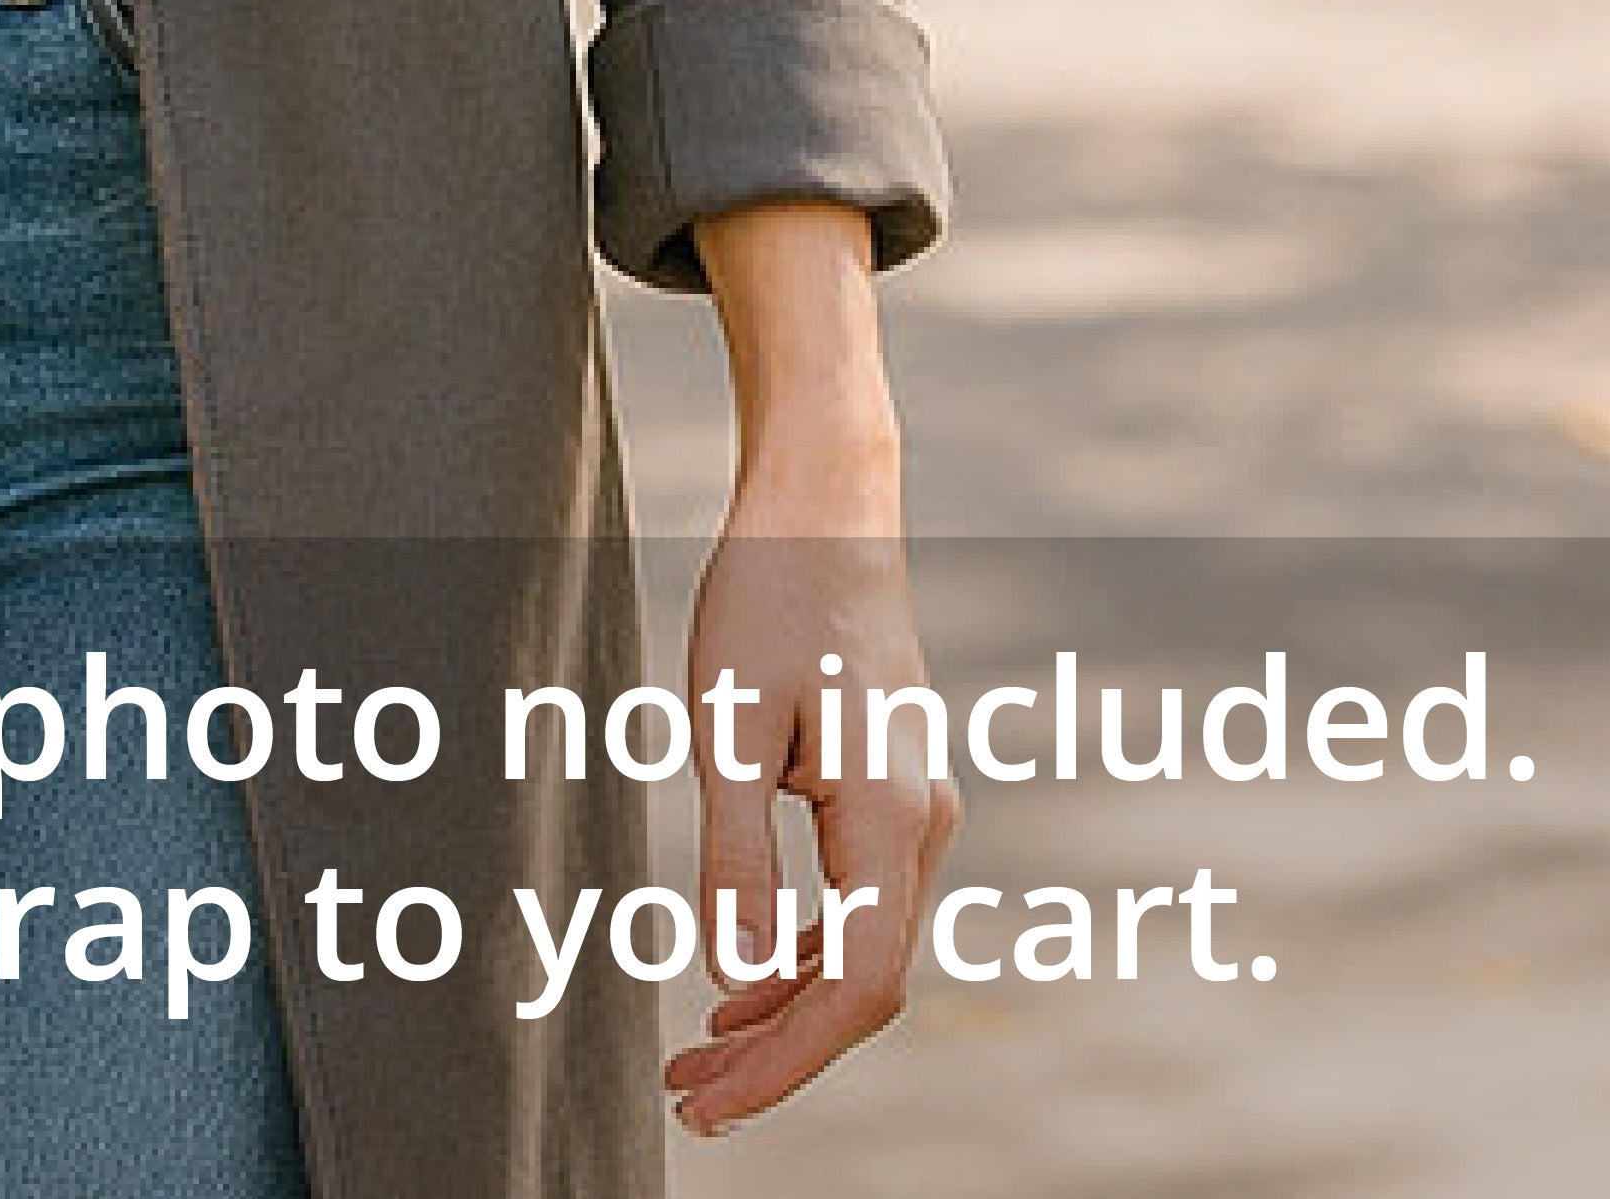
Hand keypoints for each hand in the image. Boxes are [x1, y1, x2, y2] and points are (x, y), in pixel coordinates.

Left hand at [663, 465, 960, 1136]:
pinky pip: (858, 907)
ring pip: (863, 951)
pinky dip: (803, 955)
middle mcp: (921, 826)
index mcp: (889, 815)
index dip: (788, 1059)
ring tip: (699, 1052)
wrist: (825, 508)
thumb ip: (736, 850)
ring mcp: (915, 811)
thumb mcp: (726, 719)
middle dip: (779, 1053)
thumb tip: (733, 972)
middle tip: (687, 1096)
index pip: (858, 987)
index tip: (713, 1100)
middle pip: (864, 986)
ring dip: (787, 1008)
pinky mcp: (891, 794)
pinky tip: (745, 976)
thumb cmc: (770, 597)